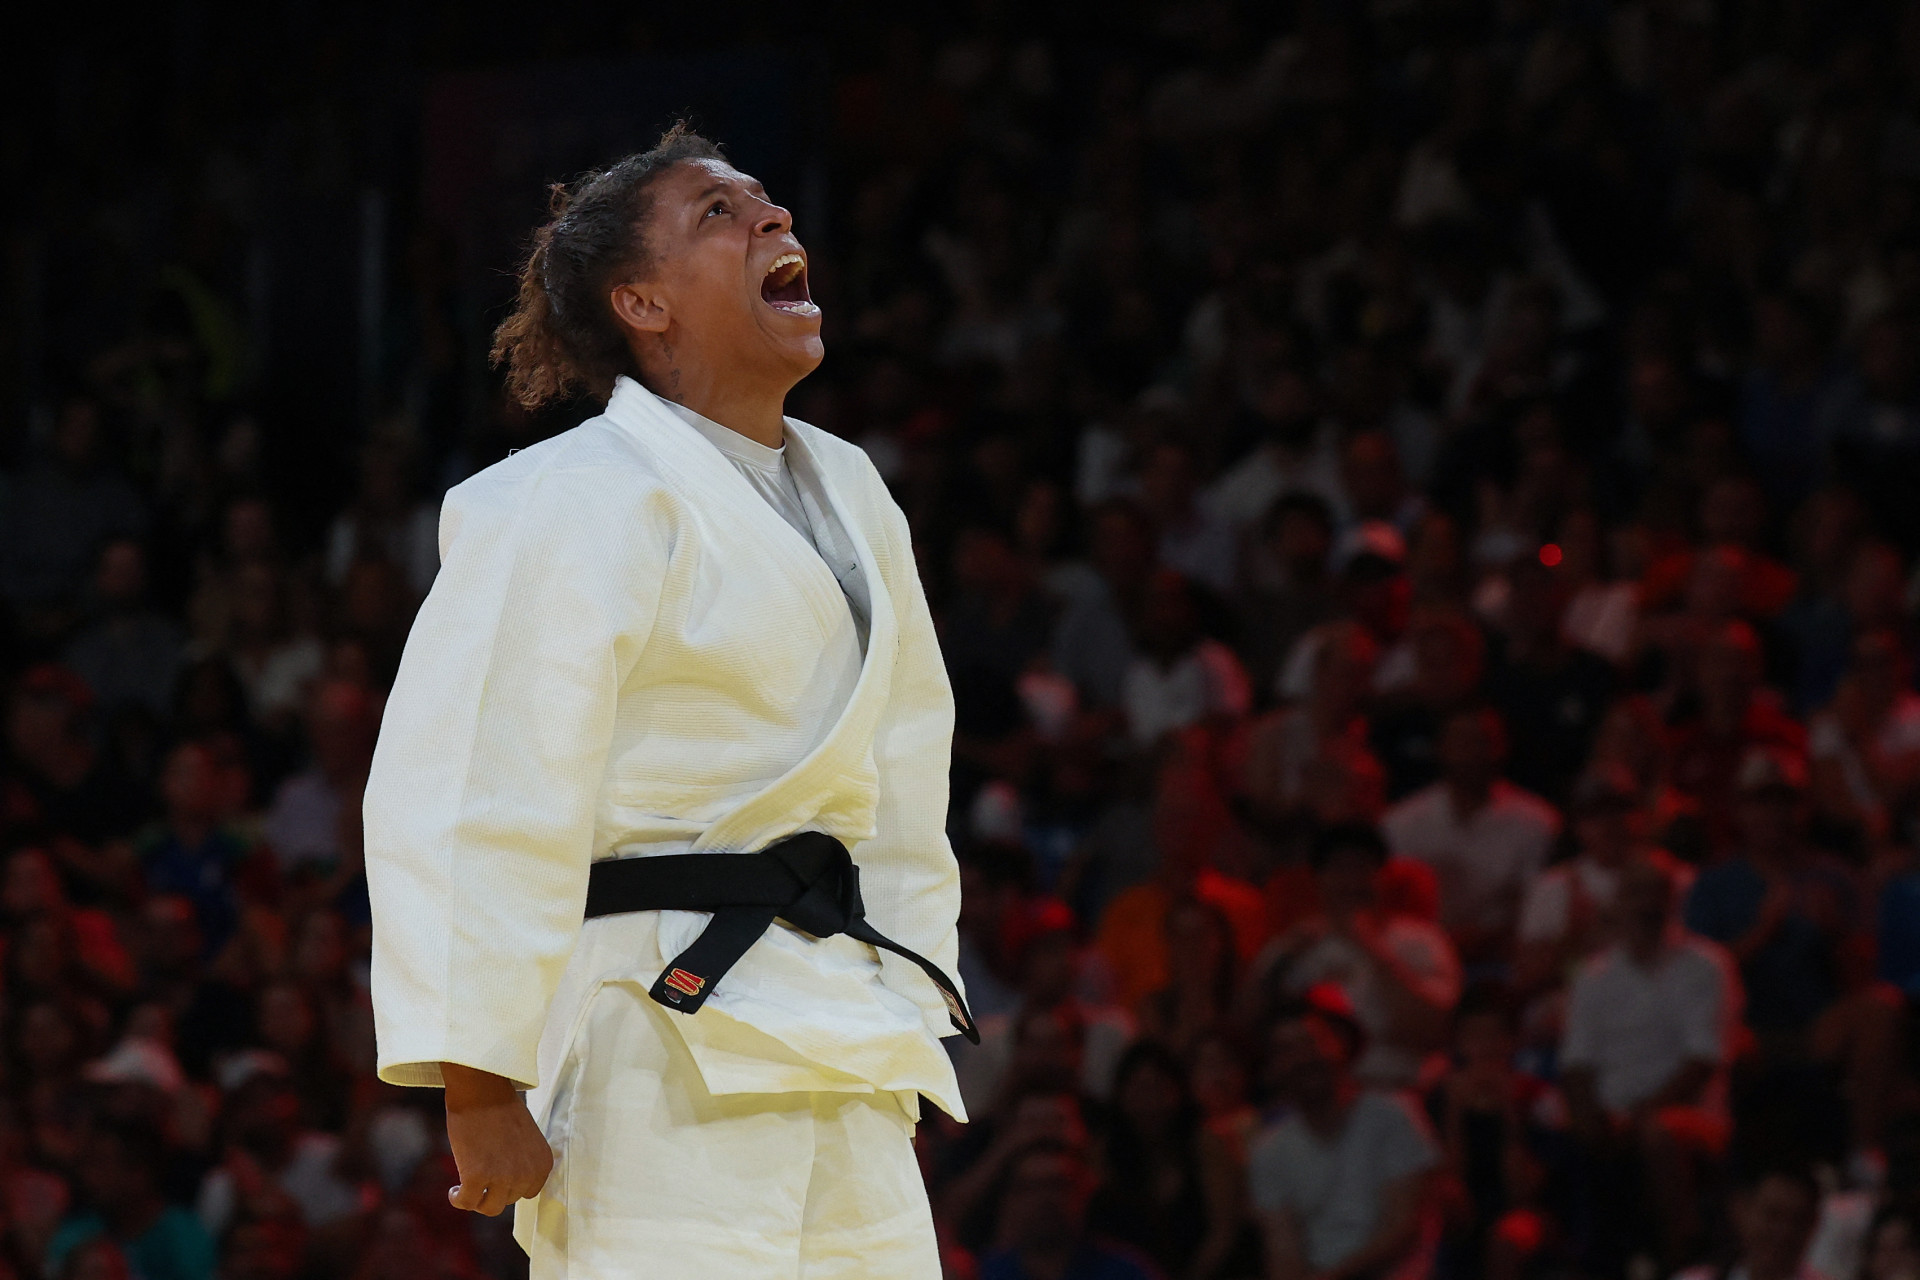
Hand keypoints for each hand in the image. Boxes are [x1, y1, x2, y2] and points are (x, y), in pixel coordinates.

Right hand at [442, 1064, 553, 1215]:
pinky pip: (467, 1203)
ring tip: (465, 1188)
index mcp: (542, 1163)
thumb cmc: (501, 1109)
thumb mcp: (526, 1140)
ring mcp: (503, 1177)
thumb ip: (523, 1163)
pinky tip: (453, 1190)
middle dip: (494, 1190)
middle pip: (509, 1200)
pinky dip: (458, 1199)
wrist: (482, 1090)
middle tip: (479, 1176)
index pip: (528, 1192)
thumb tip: (510, 1187)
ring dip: (477, 1200)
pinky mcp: (477, 1177)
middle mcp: (527, 1174)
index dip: (511, 1186)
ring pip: (490, 1208)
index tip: (498, 1178)